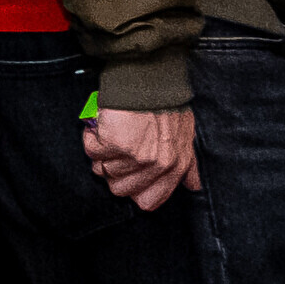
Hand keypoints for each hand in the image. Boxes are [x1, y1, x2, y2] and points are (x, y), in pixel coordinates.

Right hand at [85, 106, 199, 211]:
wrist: (149, 82)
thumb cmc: (165, 106)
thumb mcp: (186, 138)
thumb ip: (189, 165)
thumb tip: (193, 186)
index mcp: (176, 167)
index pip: (148, 201)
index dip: (133, 190)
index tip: (127, 173)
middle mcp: (158, 166)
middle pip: (119, 189)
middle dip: (112, 170)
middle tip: (117, 149)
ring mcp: (137, 157)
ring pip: (102, 170)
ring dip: (101, 152)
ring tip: (111, 134)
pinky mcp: (116, 144)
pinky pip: (92, 152)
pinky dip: (92, 138)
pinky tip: (103, 126)